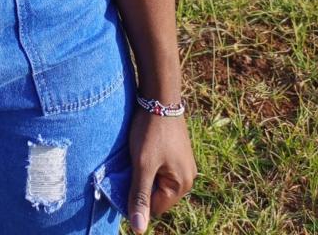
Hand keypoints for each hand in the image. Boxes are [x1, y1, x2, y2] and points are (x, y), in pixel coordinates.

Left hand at [126, 110, 196, 233]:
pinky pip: (162, 168)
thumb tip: (139, 229)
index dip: (138, 197)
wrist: (160, 96)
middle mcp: (188, 177)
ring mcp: (184, 164)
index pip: (155, 209)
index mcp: (182, 185)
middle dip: (143, 184)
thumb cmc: (151, 131)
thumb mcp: (143, 165)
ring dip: (145, 172)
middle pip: (158, 195)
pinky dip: (150, 163)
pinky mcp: (178, 153)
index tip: (128, 179)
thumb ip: (140, 196)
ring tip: (138, 154)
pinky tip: (144, 148)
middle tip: (133, 164)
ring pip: (158, 181)